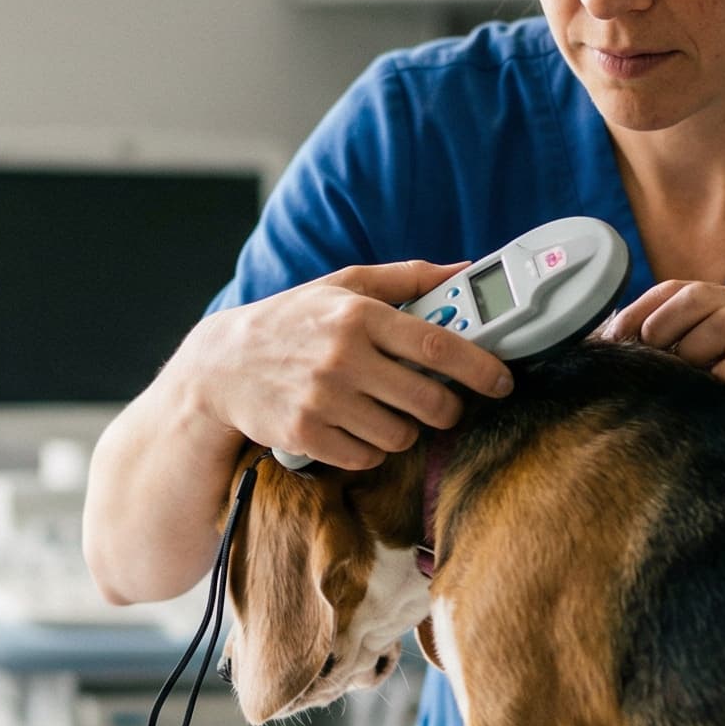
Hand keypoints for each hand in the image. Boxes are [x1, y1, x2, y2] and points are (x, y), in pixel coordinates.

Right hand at [172, 261, 515, 471]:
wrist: (223, 365)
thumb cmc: (293, 320)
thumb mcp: (343, 285)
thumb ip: (408, 277)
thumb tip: (466, 269)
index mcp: (358, 316)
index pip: (437, 345)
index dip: (480, 368)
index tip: (502, 381)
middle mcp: (342, 358)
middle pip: (428, 400)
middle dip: (447, 409)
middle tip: (444, 404)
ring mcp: (322, 400)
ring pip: (401, 434)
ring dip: (406, 429)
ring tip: (386, 411)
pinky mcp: (306, 435)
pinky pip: (367, 456)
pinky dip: (371, 448)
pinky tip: (356, 428)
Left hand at [598, 280, 724, 423]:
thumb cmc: (716, 407)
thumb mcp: (682, 367)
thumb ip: (656, 344)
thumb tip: (602, 336)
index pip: (676, 289)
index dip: (639, 310)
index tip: (613, 339)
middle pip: (698, 294)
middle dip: (662, 327)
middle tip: (651, 360)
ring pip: (724, 321)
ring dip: (694, 354)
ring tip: (692, 381)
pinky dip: (724, 377)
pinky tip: (716, 391)